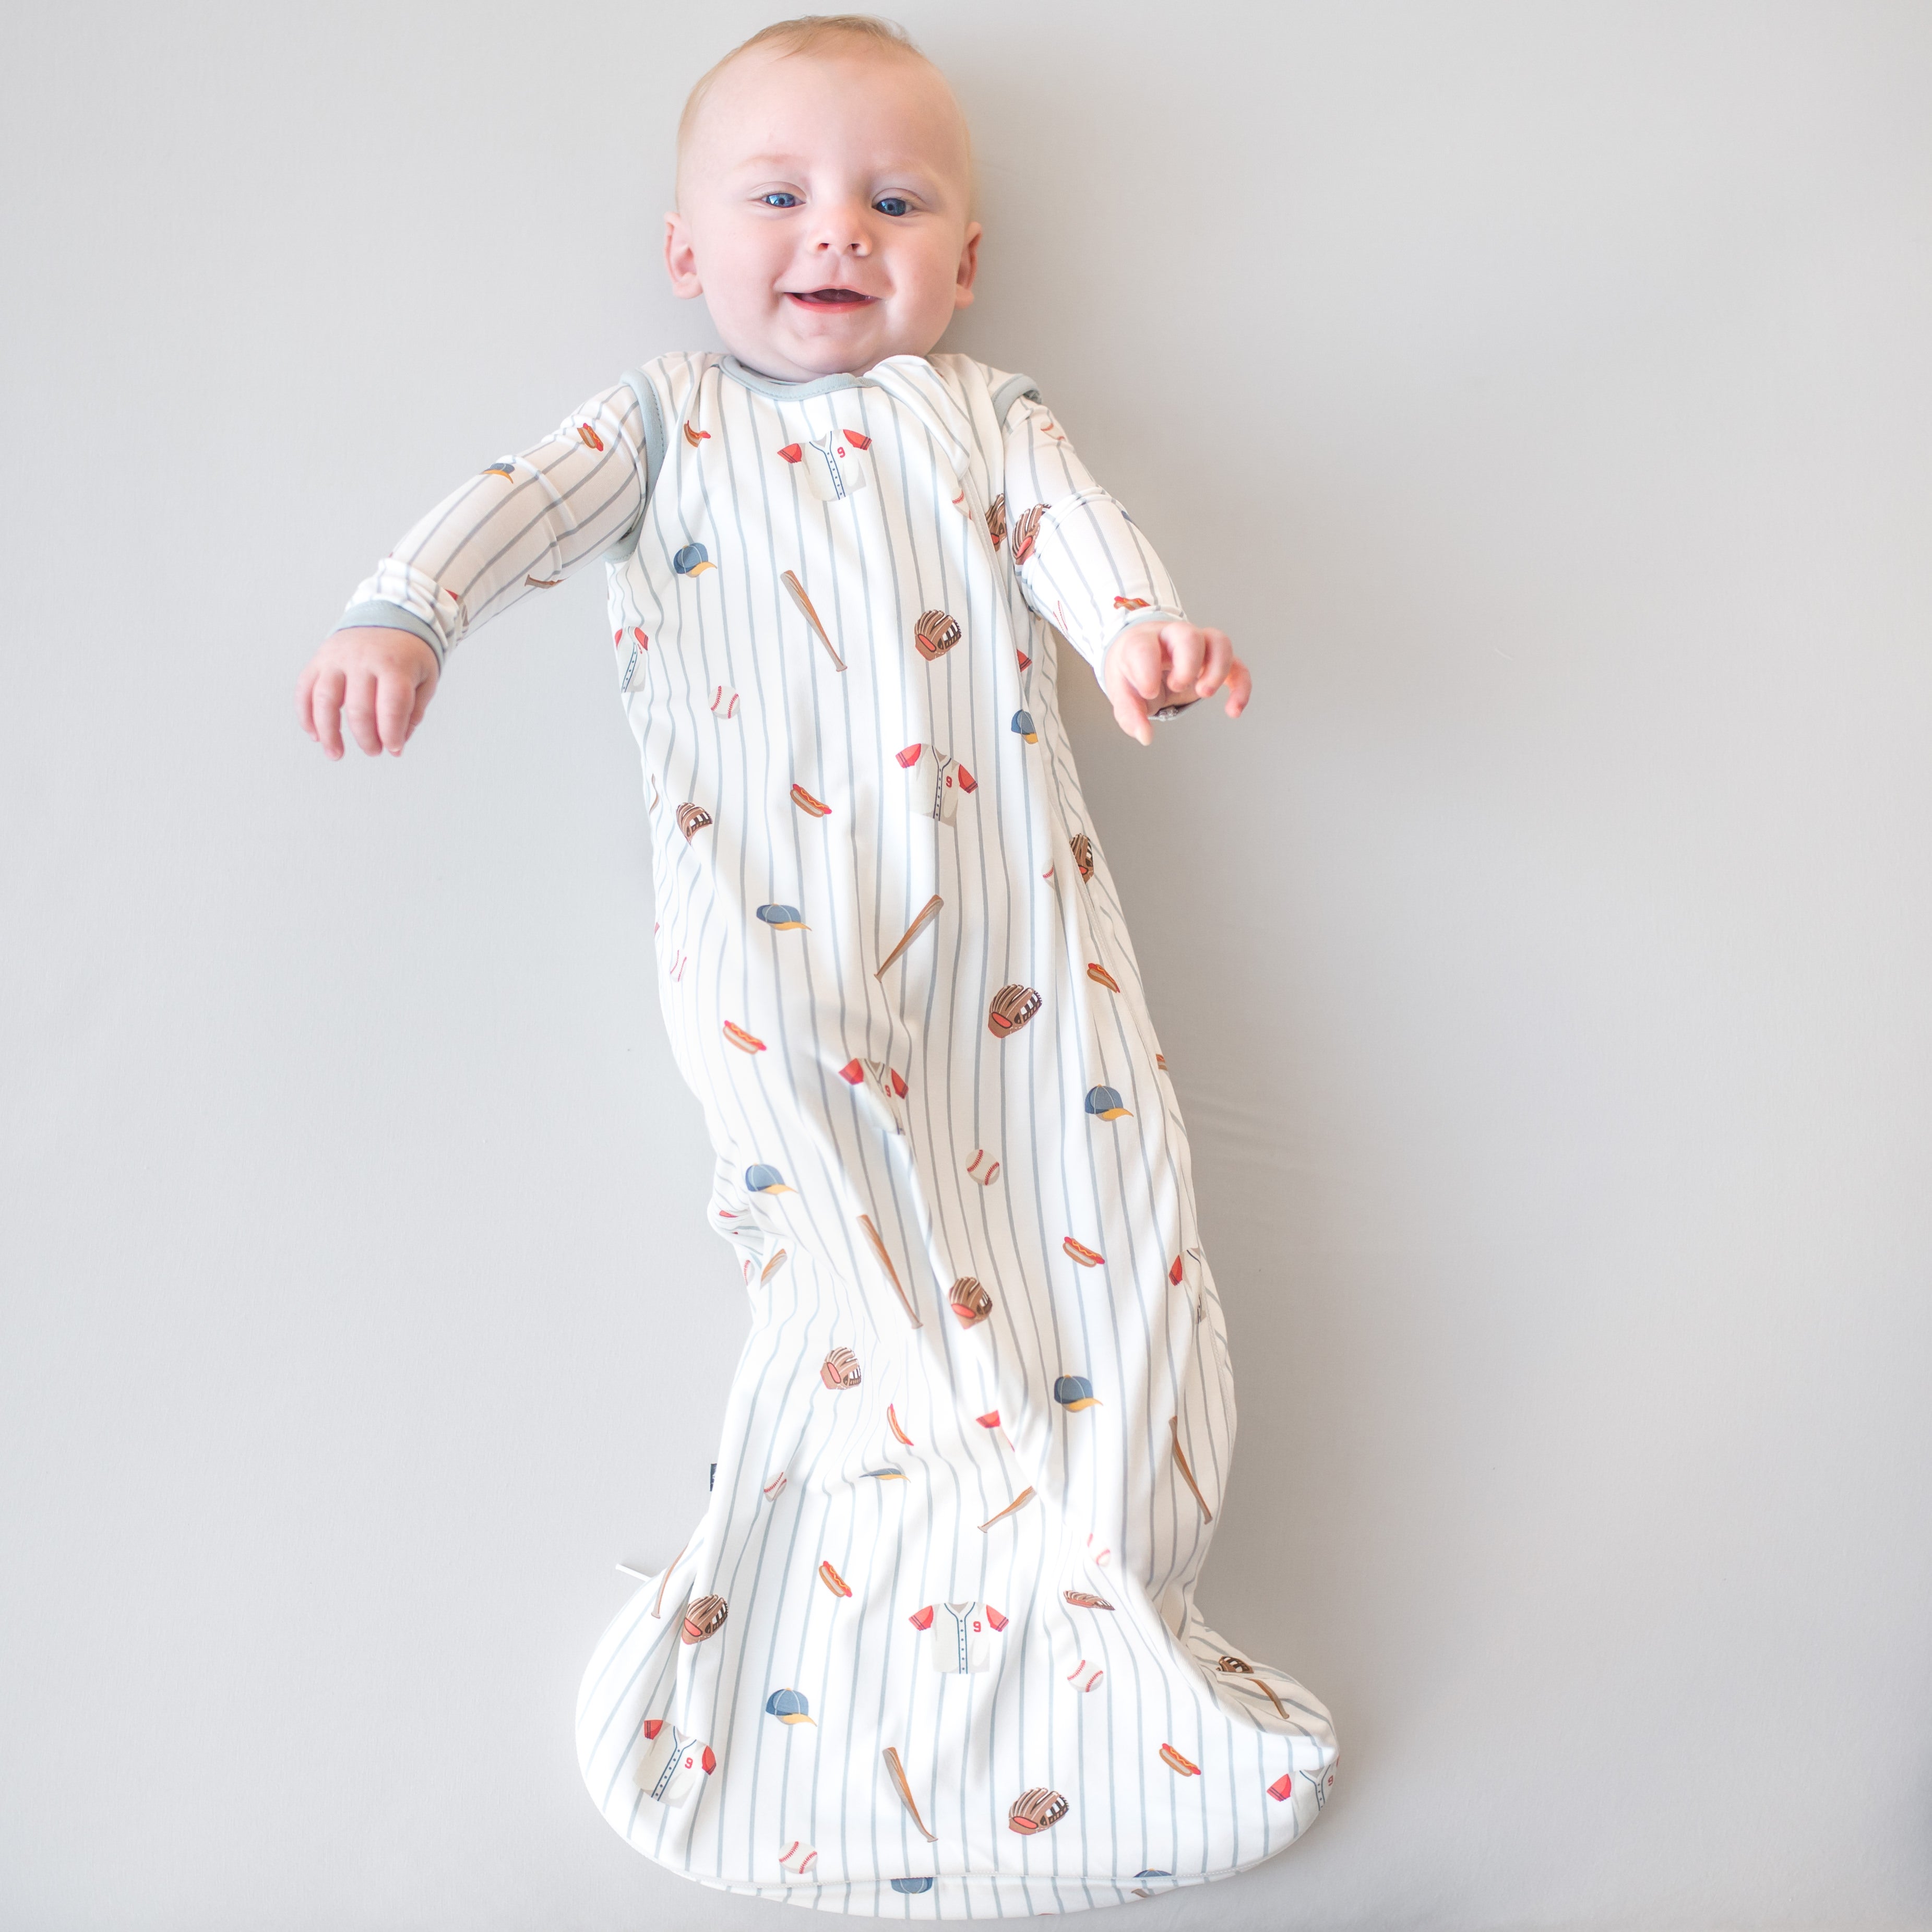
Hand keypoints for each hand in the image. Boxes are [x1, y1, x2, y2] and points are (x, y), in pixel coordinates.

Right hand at [297, 627, 438, 758]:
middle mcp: (362, 659)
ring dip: (328, 733)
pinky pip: (305, 688)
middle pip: (359, 708)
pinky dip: (306, 714)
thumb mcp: (426, 678)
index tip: (394, 750)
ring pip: (324, 700)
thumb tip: (396, 743)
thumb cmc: (410, 654)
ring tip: (336, 754)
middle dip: (366, 738)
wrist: (391, 614)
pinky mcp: (320, 658)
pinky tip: (314, 734)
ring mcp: (336, 657)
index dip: (392, 733)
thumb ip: (413, 711)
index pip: (391, 705)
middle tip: (374, 751)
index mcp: (394, 664)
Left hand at [1102, 621, 1249, 746]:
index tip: (1148, 691)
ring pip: (1219, 642)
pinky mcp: (1214, 660)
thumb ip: (1129, 713)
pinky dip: (1241, 687)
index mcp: (1141, 643)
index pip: (1143, 647)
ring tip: (1204, 694)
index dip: (1147, 668)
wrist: (1144, 655)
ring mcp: (1197, 647)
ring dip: (1218, 669)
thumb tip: (1145, 736)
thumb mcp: (1121, 692)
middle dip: (1188, 662)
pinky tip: (1234, 710)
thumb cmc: (1133, 670)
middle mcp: (1172, 638)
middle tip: (1177, 687)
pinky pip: (1237, 666)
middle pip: (1189, 635)